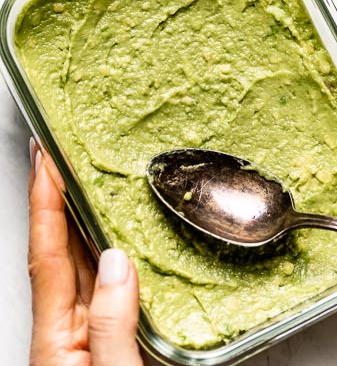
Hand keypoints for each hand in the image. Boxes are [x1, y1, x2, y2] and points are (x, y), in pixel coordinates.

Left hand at [27, 139, 142, 365]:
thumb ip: (111, 324)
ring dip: (87, 221)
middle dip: (60, 200)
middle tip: (65, 153)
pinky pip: (112, 290)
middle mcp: (66, 332)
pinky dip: (116, 255)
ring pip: (87, 269)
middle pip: (60, 254)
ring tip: (93, 179)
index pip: (46, 256)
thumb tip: (118, 262)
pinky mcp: (114, 345)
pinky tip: (129, 239)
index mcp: (56, 338)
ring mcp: (88, 338)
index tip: (47, 160)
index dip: (45, 204)